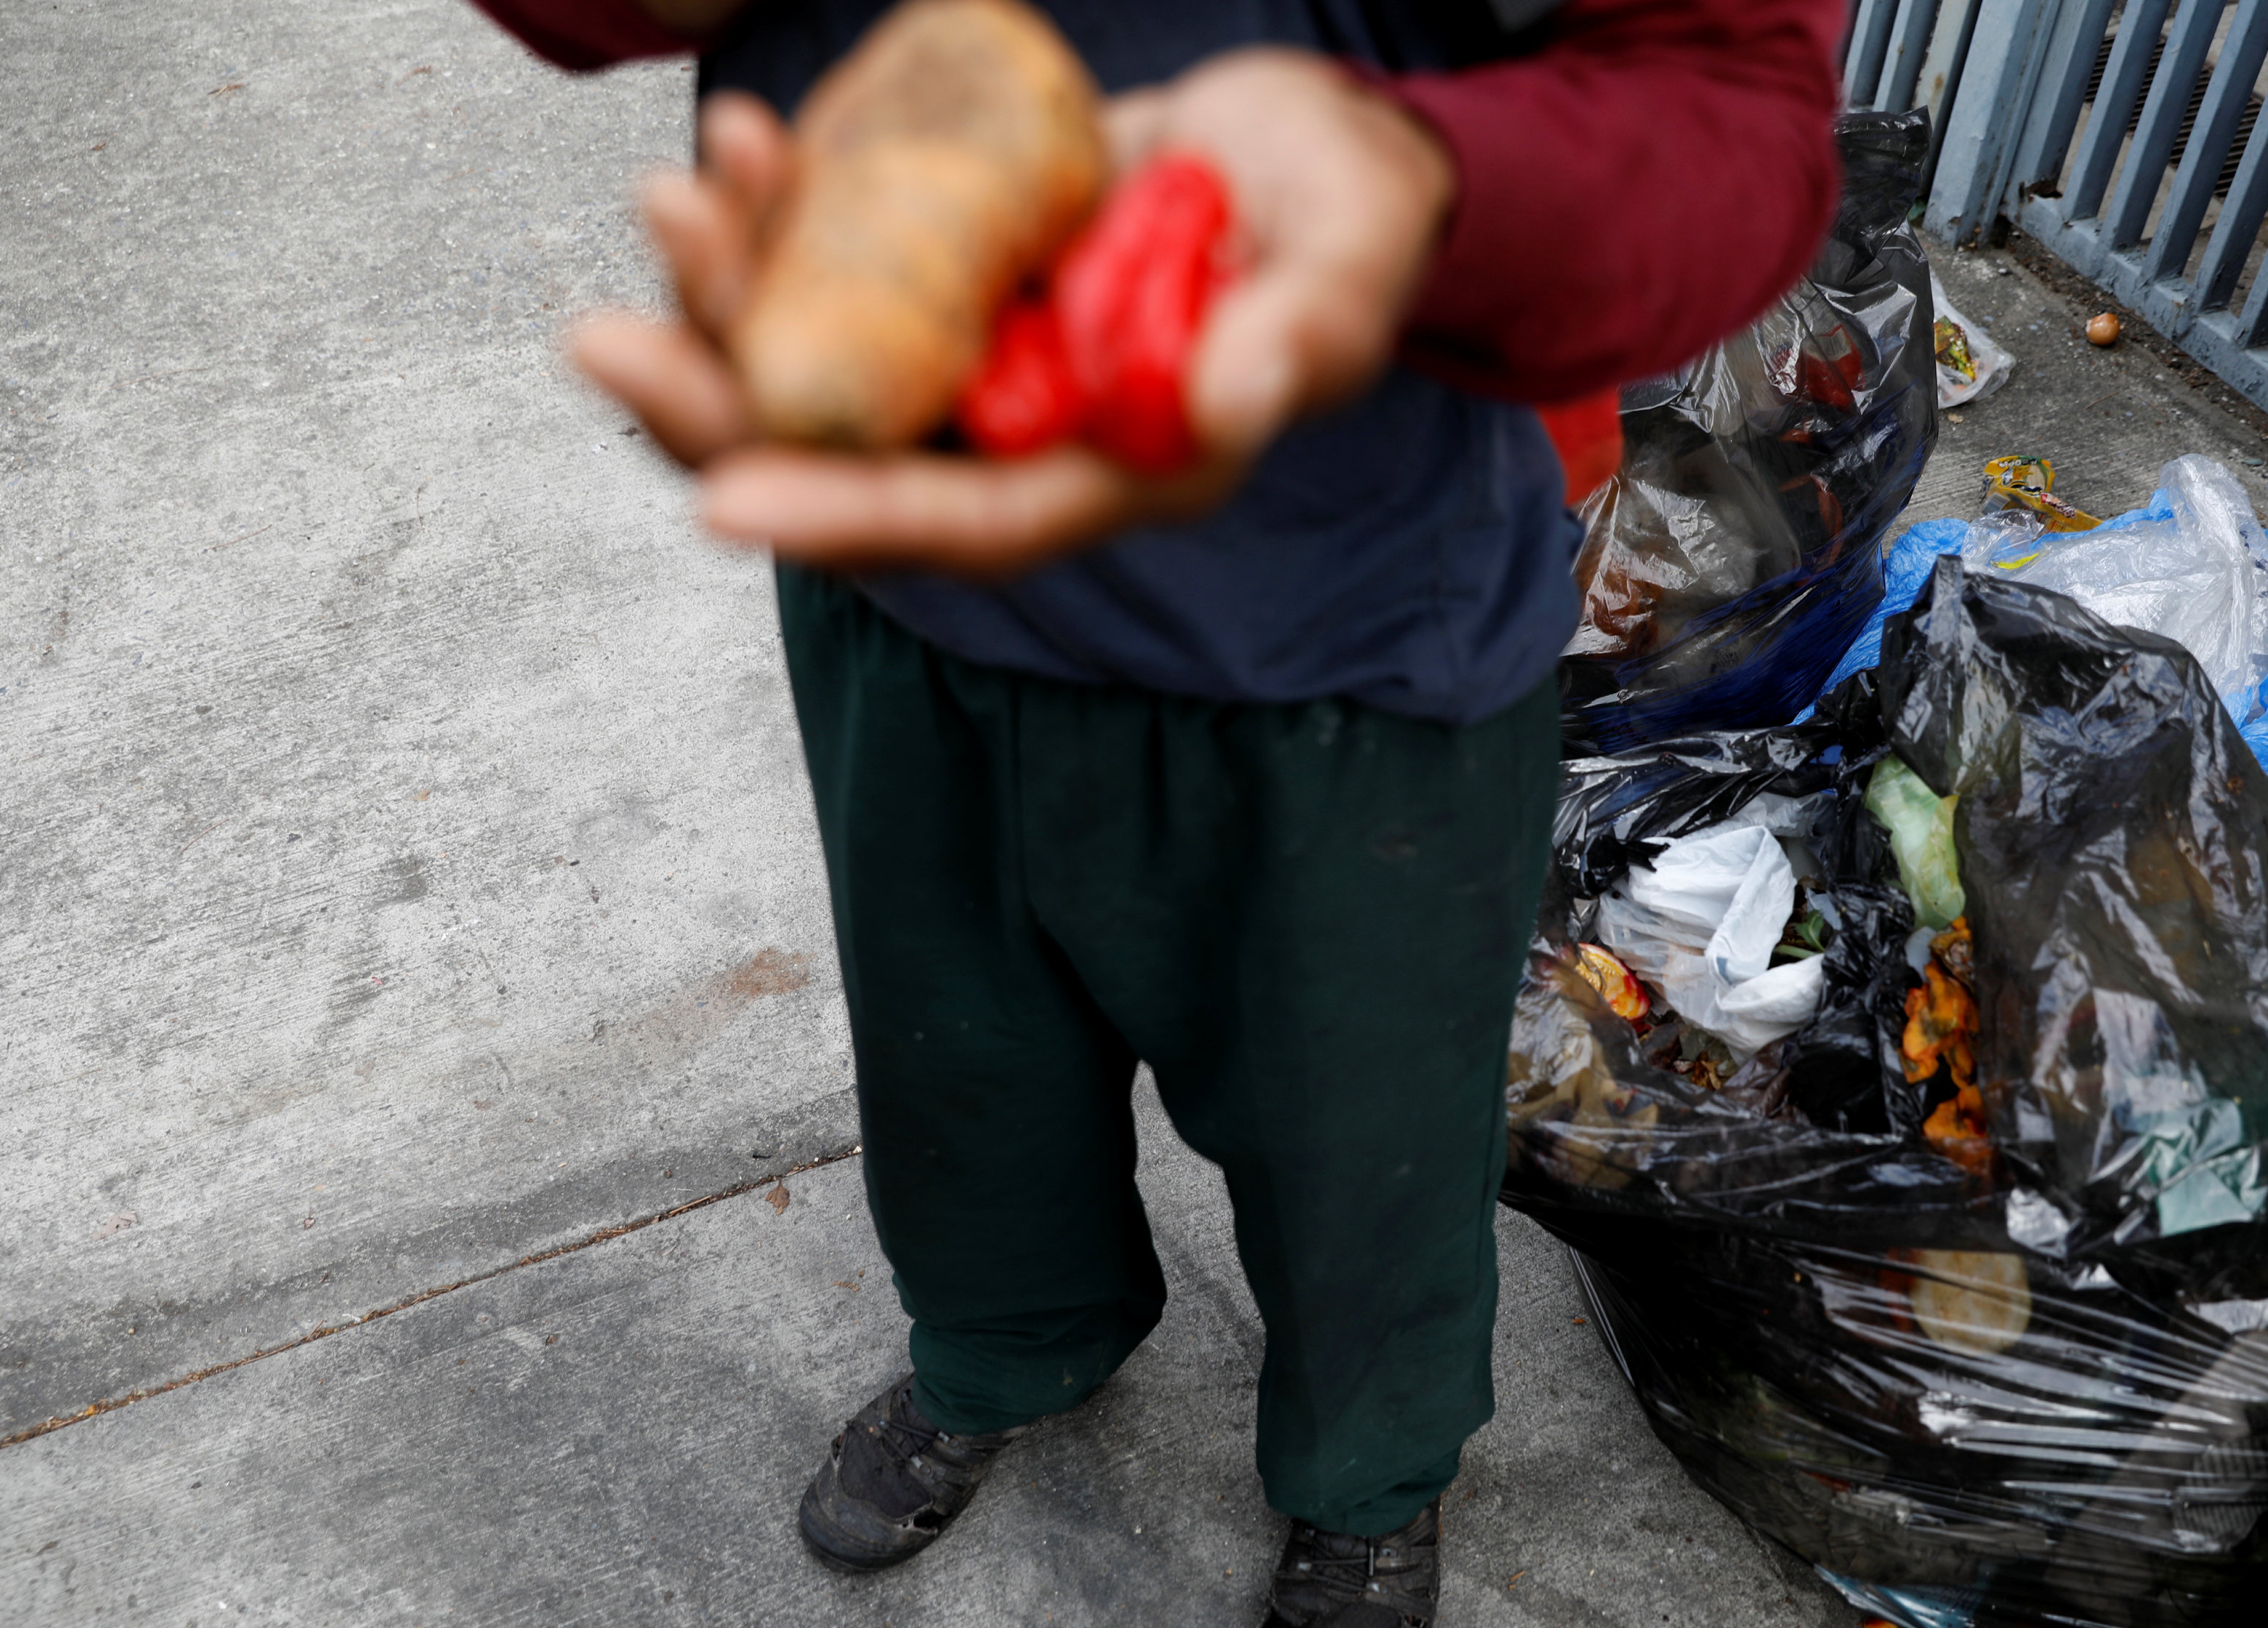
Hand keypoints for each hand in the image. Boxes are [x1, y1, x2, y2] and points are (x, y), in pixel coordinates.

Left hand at [572, 51, 1454, 578]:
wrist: (1304, 151)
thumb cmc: (1338, 219)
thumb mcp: (1341, 273)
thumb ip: (1294, 342)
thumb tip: (1215, 409)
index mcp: (1105, 468)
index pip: (963, 520)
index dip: (849, 515)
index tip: (728, 502)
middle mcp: (1014, 431)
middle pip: (842, 462)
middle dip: (718, 412)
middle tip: (602, 343)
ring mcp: (963, 352)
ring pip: (809, 364)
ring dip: (722, 297)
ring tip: (672, 196)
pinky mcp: (934, 270)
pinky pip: (825, 266)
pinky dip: (771, 217)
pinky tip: (739, 143)